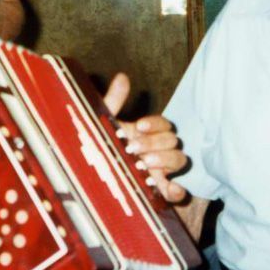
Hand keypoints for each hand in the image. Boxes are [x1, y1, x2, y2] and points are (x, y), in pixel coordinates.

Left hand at [103, 73, 188, 203]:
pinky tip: (170, 189)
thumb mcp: (104, 124)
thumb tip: (123, 77)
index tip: (138, 126)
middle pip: (172, 140)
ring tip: (144, 164)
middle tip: (133, 149)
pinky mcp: (159, 191)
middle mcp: (157, 150)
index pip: (163, 124)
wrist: (90, 175)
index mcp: (146, 133)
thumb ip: (114, 101)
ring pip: (179, 160)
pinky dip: (177, 191)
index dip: (155, 124)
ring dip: (165, 160)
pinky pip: (177, 192)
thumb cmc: (99, 146)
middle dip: (155, 142)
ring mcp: (160, 171)